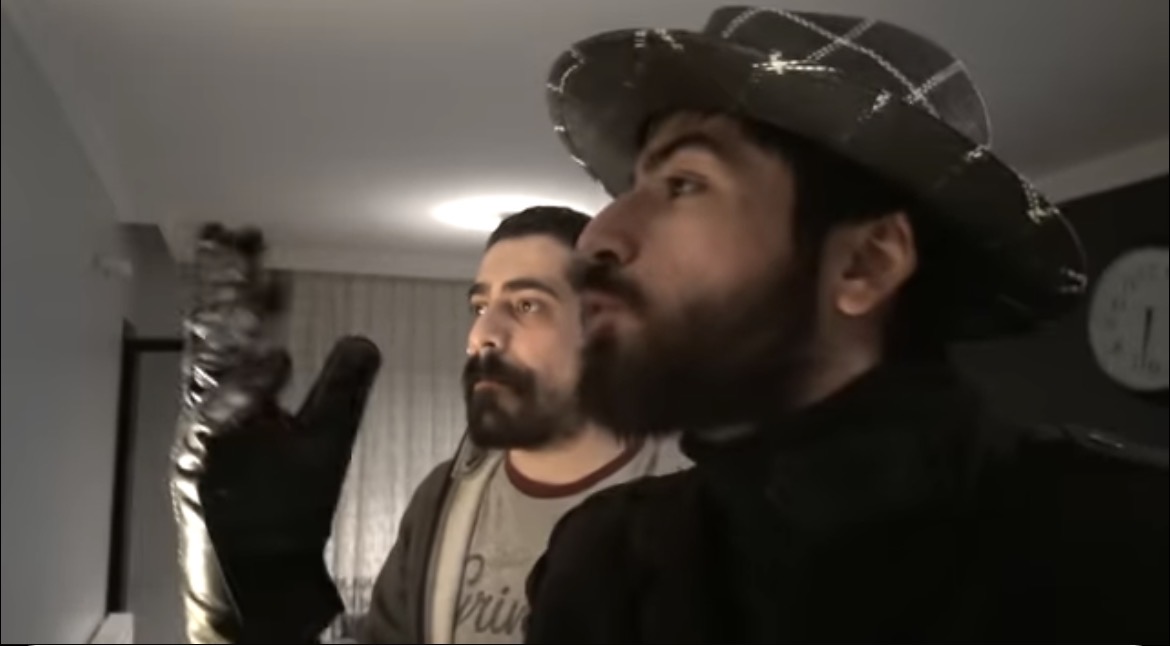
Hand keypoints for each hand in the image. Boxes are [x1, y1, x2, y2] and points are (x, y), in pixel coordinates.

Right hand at [170, 224, 381, 642]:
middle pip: (211, 332)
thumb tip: (363, 339)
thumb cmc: (287, 502)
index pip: (234, 325)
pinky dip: (242, 394)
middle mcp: (214, 404)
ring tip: (249, 280)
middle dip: (219, 284)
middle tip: (227, 234)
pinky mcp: (199, 467)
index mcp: (238, 391)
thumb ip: (341, 388)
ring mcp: (201, 433)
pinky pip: (216, 422)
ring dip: (225, 324)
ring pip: (207, 367)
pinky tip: (275, 362)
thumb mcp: (326, 435)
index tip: (251, 242)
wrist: (265, 563)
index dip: (242, 284)